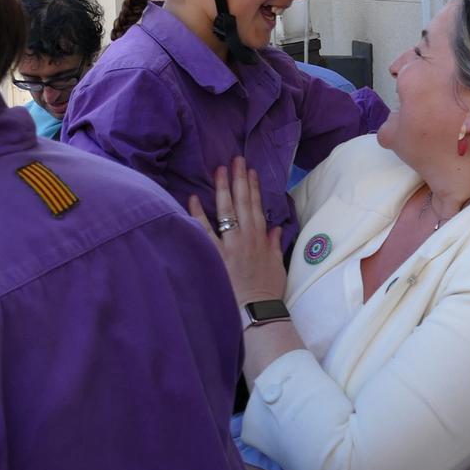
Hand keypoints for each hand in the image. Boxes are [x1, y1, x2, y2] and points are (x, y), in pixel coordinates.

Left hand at [188, 158, 286, 303]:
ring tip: (219, 170)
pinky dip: (198, 214)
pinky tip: (193, 198)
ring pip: (226, 211)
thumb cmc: (267, 290)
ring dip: (223, 189)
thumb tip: (274, 227)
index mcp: (261, 238)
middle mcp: (246, 237)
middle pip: (242, 202)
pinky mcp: (216, 256)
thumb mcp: (276, 264)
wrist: (257, 311)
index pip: (256, 206)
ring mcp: (230, 245)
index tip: (249, 170)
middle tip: (234, 159)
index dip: (253, 186)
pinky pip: (205, 231)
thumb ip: (273, 243)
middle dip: (238, 179)